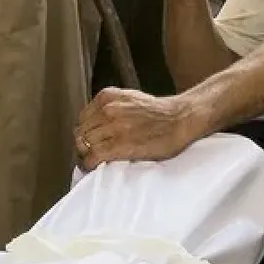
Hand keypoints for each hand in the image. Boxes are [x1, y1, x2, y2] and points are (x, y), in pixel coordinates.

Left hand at [74, 88, 208, 169]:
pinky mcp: (119, 145)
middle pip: (81, 132)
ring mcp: (113, 126)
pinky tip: (93, 167)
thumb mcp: (130, 99)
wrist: (181, 119)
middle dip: (83, 145)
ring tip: (92, 162)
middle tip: (89, 154)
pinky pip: (93, 156)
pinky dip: (89, 164)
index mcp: (108, 96)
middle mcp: (107, 109)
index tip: (89, 142)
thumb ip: (112, 107)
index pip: (83, 118)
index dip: (85, 132)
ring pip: (84, 144)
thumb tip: (96, 125)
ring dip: (86, 155)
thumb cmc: (160, 112)